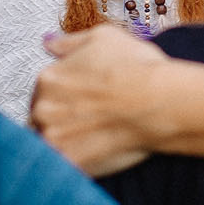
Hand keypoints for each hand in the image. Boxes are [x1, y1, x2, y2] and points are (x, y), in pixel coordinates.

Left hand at [32, 26, 171, 175]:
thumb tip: (49, 44)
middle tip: (93, 120)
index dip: (67, 97)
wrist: (161, 102)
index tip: (87, 101)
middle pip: (43, 118)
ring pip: (50, 144)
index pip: (44, 92)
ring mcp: (54, 139)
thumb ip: (70, 42)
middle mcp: (43, 108)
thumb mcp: (103, 37)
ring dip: (67, 142)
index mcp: (48, 79)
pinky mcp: (69, 164)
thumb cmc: (137, 68)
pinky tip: (98, 153)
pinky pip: (64, 167)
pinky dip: (76, 162)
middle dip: (62, 120)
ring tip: (97, 137)